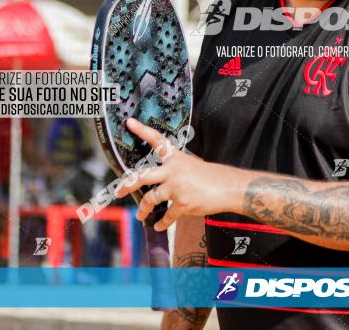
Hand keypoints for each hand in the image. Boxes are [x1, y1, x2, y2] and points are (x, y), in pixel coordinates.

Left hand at [115, 118, 240, 230]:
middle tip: (118, 191)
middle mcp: (173, 171)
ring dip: (144, 210)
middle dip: (127, 185)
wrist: (229, 187)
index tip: (130, 123)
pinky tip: (159, 226)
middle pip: (142, 176)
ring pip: (151, 199)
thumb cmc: (213, 176)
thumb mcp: (193, 165)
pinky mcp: (182, 203)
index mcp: (176, 158)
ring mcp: (177, 188)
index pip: (157, 140)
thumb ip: (175, 170)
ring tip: (141, 215)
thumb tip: (162, 181)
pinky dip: (162, 223)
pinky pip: (167, 216)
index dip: (143, 130)